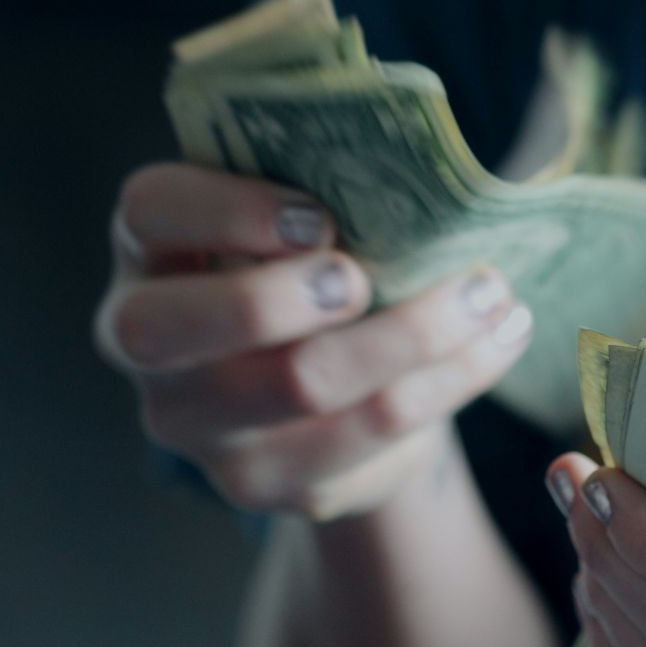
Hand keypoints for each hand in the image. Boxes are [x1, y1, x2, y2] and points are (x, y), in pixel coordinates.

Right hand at [95, 163, 533, 518]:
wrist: (334, 383)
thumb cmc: (315, 264)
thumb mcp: (303, 215)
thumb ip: (327, 182)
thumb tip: (421, 164)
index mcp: (151, 248)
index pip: (150, 212)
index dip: (225, 211)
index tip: (319, 217)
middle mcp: (147, 343)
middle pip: (178, 327)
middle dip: (280, 297)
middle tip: (366, 277)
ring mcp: (200, 426)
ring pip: (299, 385)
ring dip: (412, 334)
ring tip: (490, 293)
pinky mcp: (269, 482)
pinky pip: (368, 436)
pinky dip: (450, 381)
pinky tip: (498, 340)